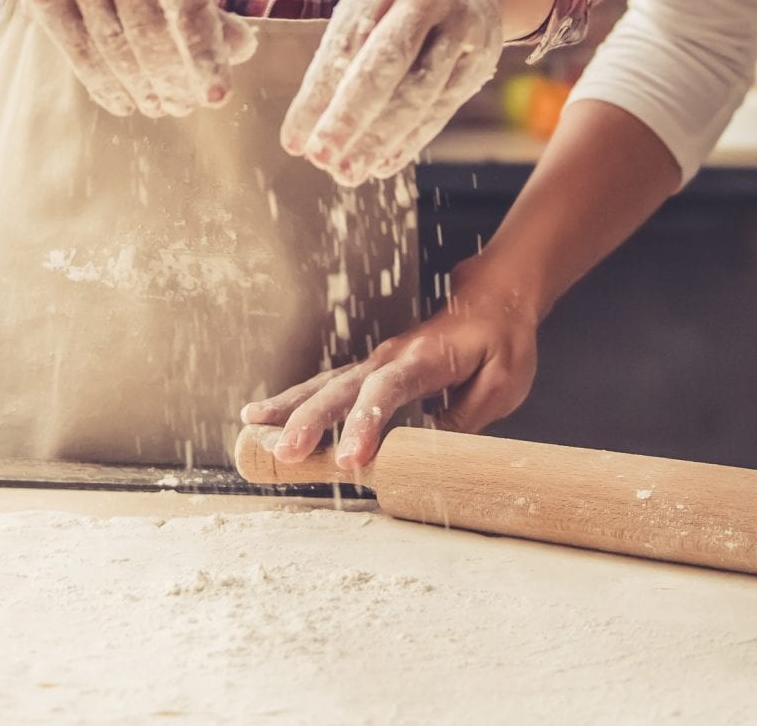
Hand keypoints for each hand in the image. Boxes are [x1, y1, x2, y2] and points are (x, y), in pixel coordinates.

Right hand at [11, 0, 254, 116]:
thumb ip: (208, 5)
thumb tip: (240, 50)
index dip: (205, 52)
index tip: (218, 96)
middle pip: (149, 27)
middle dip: (173, 77)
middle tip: (186, 105)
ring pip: (114, 46)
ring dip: (143, 88)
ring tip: (161, 107)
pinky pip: (80, 53)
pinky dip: (107, 86)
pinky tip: (127, 103)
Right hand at [239, 263, 536, 469]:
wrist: (492, 298)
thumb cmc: (501, 340)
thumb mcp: (503, 381)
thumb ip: (467, 416)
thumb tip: (431, 452)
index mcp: (425, 358)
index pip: (388, 390)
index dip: (365, 423)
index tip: (349, 458)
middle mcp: (391, 357)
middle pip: (343, 387)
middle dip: (311, 421)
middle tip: (285, 453)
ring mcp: (376, 361)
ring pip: (326, 384)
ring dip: (290, 408)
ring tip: (253, 429)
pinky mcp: (370, 371)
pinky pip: (327, 386)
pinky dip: (295, 401)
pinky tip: (266, 417)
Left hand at [280, 0, 506, 184]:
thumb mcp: (366, 3)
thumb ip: (342, 52)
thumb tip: (308, 123)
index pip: (346, 43)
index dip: (318, 94)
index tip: (294, 140)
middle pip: (388, 62)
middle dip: (350, 115)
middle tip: (320, 157)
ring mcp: (461, 27)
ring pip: (420, 92)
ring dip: (381, 139)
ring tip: (348, 173)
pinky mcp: (480, 60)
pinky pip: (443, 107)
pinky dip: (411, 140)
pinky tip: (383, 165)